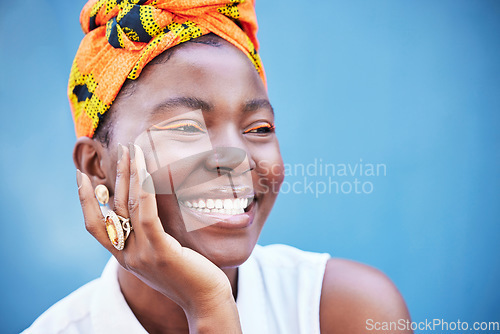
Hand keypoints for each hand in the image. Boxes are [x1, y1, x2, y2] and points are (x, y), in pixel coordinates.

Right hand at [76, 143, 241, 332]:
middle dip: (116, 175)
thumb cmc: (189, 275)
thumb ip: (149, 238)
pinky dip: (144, 191)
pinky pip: (147, 216)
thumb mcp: (161, 256)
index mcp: (124, 257)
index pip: (95, 225)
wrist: (205, 301)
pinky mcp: (161, 253)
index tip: (82, 175)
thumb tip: (147, 212)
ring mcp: (142, 255)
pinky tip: (146, 171)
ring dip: (129, 175)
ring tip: (133, 150)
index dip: (85, 200)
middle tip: (121, 149)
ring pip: (128, 207)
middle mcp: (127, 256)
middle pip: (113, 208)